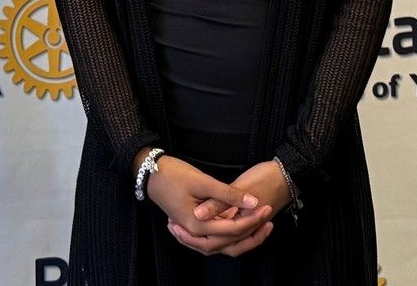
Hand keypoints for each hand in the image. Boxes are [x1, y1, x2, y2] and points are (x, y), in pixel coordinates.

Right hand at [141, 153, 273, 256]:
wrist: (148, 171)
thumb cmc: (172, 173)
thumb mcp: (202, 180)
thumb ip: (227, 193)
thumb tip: (253, 201)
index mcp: (198, 225)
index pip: (233, 230)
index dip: (253, 219)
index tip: (266, 207)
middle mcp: (194, 233)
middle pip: (229, 244)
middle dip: (251, 232)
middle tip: (268, 218)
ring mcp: (191, 230)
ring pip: (221, 244)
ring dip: (240, 237)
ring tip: (257, 225)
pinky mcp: (191, 224)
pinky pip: (213, 238)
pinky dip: (227, 235)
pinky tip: (236, 225)